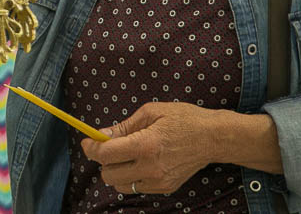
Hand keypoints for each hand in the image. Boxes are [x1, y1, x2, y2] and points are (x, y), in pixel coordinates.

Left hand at [81, 102, 219, 194]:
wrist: (213, 138)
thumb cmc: (183, 119)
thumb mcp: (151, 112)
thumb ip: (123, 126)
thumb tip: (101, 135)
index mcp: (145, 145)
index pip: (106, 155)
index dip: (91, 148)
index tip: (88, 142)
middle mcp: (150, 167)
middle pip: (108, 175)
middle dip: (103, 161)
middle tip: (110, 147)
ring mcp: (158, 181)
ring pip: (120, 185)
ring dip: (117, 171)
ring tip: (127, 155)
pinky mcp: (165, 188)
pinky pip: (136, 187)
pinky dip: (132, 177)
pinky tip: (142, 162)